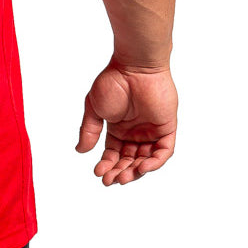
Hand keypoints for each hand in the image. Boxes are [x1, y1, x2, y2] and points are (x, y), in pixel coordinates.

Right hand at [76, 62, 176, 185]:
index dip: (107, 164)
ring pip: (146, 159)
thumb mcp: (95, 108)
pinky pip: (164, 151)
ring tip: (123, 177)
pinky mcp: (167, 128)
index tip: (98, 173)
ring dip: (136, 171)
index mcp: (119, 127)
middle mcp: (136, 132)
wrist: (134, 67)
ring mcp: (152, 130)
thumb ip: (90, 130)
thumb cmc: (113, 82)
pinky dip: (154, 162)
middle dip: (120, 172)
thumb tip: (81, 151)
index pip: (114, 153)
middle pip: (129, 160)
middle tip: (111, 180)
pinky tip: (142, 168)